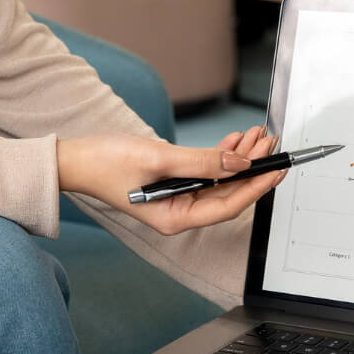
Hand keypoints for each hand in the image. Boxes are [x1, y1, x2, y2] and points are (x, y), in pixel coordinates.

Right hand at [58, 125, 279, 234]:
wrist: (75, 159)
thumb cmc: (106, 163)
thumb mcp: (159, 158)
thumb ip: (201, 162)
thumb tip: (238, 164)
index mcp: (176, 218)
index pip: (229, 205)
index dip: (257, 186)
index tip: (277, 168)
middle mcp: (179, 212)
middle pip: (228, 193)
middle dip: (252, 166)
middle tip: (271, 141)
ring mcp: (176, 199)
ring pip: (220, 181)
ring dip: (239, 158)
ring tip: (257, 134)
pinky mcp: (172, 184)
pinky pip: (205, 173)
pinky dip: (221, 156)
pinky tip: (234, 141)